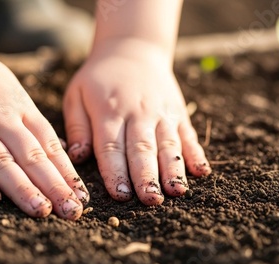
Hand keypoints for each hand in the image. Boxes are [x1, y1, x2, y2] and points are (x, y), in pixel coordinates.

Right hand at [0, 33, 87, 218]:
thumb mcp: (11, 90)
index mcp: (19, 108)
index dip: (65, 172)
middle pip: (31, 156)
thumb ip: (31, 121)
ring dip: (22, 188)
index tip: (81, 196)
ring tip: (41, 210)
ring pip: (0, 161)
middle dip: (53, 186)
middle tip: (71, 211)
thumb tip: (58, 149)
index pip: (49, 144)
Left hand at [63, 39, 210, 204]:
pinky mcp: (177, 113)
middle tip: (151, 200)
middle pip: (142, 149)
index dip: (116, 172)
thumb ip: (78, 127)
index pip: (111, 147)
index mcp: (109, 112)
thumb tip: (77, 157)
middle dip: (147, 176)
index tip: (120, 195)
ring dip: (173, 169)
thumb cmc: (99, 79)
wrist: (132, 49)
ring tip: (177, 191)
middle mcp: (138, 114)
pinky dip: (196, 153)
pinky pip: (188, 135)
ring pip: (168, 145)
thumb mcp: (76, 95)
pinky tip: (202, 171)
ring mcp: (161, 113)